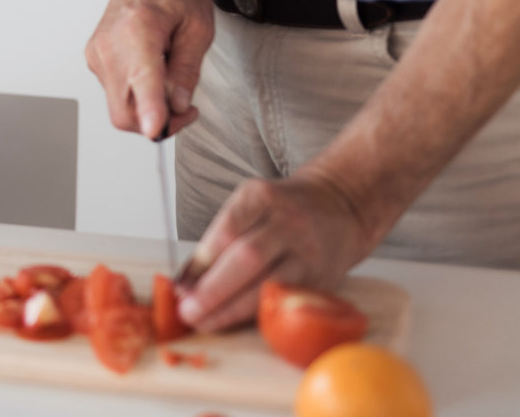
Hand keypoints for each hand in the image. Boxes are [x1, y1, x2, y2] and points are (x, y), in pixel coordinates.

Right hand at [85, 0, 213, 137]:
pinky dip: (138, 96)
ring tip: (170, 77)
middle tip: (184, 108)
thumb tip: (179, 103)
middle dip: (157, 123)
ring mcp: (97, 56)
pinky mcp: (94, 62)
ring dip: (149, 109)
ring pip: (120, 109)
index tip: (156, 130)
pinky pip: (117, 95)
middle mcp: (109, 46)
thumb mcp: (198, 26)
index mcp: (138, 29)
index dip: (151, 112)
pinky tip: (154, 72)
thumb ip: (187, 69)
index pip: (142, 82)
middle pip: (125, 112)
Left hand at [177, 170, 376, 331]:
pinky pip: (285, 298)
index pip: (227, 230)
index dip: (201, 262)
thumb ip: (219, 240)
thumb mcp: (249, 207)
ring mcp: (308, 251)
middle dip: (214, 290)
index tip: (180, 287)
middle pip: (247, 258)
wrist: (339, 207)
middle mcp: (288, 222)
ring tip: (205, 322)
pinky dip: (257, 313)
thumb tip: (184, 282)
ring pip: (269, 283)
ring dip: (233, 308)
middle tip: (187, 311)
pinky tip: (235, 323)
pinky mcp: (322, 277)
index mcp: (261, 197)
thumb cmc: (280, 211)